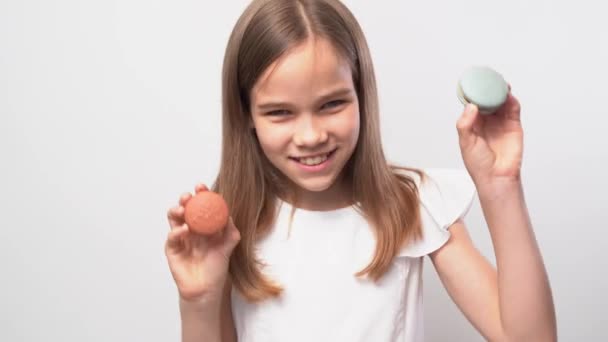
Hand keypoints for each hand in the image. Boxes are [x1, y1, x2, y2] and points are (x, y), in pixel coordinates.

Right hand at [165, 184, 240, 302]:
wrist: (206, 289)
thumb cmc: (216, 268)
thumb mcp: (227, 248)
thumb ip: (230, 232)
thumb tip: (229, 216)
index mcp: (204, 225)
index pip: (201, 206)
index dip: (200, 195)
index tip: (201, 187)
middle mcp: (191, 229)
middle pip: (185, 208)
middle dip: (185, 199)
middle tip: (189, 196)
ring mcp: (180, 238)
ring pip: (174, 218)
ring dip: (176, 210)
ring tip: (183, 209)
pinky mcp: (172, 249)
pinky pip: (172, 236)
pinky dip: (177, 231)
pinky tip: (184, 229)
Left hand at [456, 87, 523, 187]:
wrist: (496, 177)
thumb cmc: (478, 164)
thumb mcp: (466, 143)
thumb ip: (466, 124)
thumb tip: (471, 106)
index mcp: (472, 123)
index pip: (473, 103)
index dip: (473, 93)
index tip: (472, 81)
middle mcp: (486, 121)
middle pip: (488, 99)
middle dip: (489, 88)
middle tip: (488, 78)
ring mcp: (500, 122)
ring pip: (501, 102)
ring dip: (501, 92)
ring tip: (500, 83)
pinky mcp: (513, 126)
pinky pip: (513, 110)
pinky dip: (512, 101)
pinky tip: (508, 95)